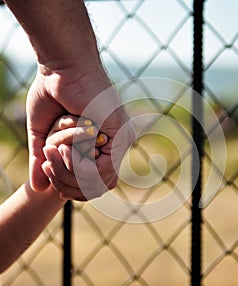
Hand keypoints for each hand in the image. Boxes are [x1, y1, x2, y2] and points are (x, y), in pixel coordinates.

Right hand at [27, 64, 134, 198]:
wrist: (63, 67)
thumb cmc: (53, 94)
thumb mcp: (44, 134)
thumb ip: (43, 161)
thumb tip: (39, 189)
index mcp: (101, 145)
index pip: (94, 184)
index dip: (73, 189)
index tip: (54, 181)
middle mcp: (114, 145)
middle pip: (97, 188)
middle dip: (67, 183)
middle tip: (48, 164)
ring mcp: (120, 140)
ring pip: (98, 182)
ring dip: (70, 173)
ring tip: (55, 150)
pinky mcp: (119, 134)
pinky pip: (100, 170)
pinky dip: (79, 166)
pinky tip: (65, 148)